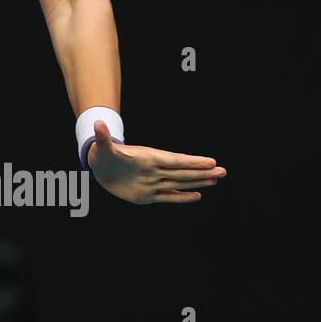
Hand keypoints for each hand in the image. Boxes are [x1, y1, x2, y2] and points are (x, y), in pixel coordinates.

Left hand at [87, 120, 226, 203]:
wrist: (100, 166)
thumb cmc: (103, 154)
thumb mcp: (102, 147)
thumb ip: (102, 138)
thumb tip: (97, 124)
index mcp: (148, 158)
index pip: (175, 160)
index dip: (192, 162)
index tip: (211, 162)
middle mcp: (154, 170)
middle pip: (183, 172)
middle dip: (203, 172)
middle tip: (223, 172)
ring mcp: (152, 182)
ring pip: (180, 183)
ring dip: (198, 182)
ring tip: (216, 180)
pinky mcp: (146, 195)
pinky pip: (168, 196)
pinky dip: (182, 197)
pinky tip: (198, 196)